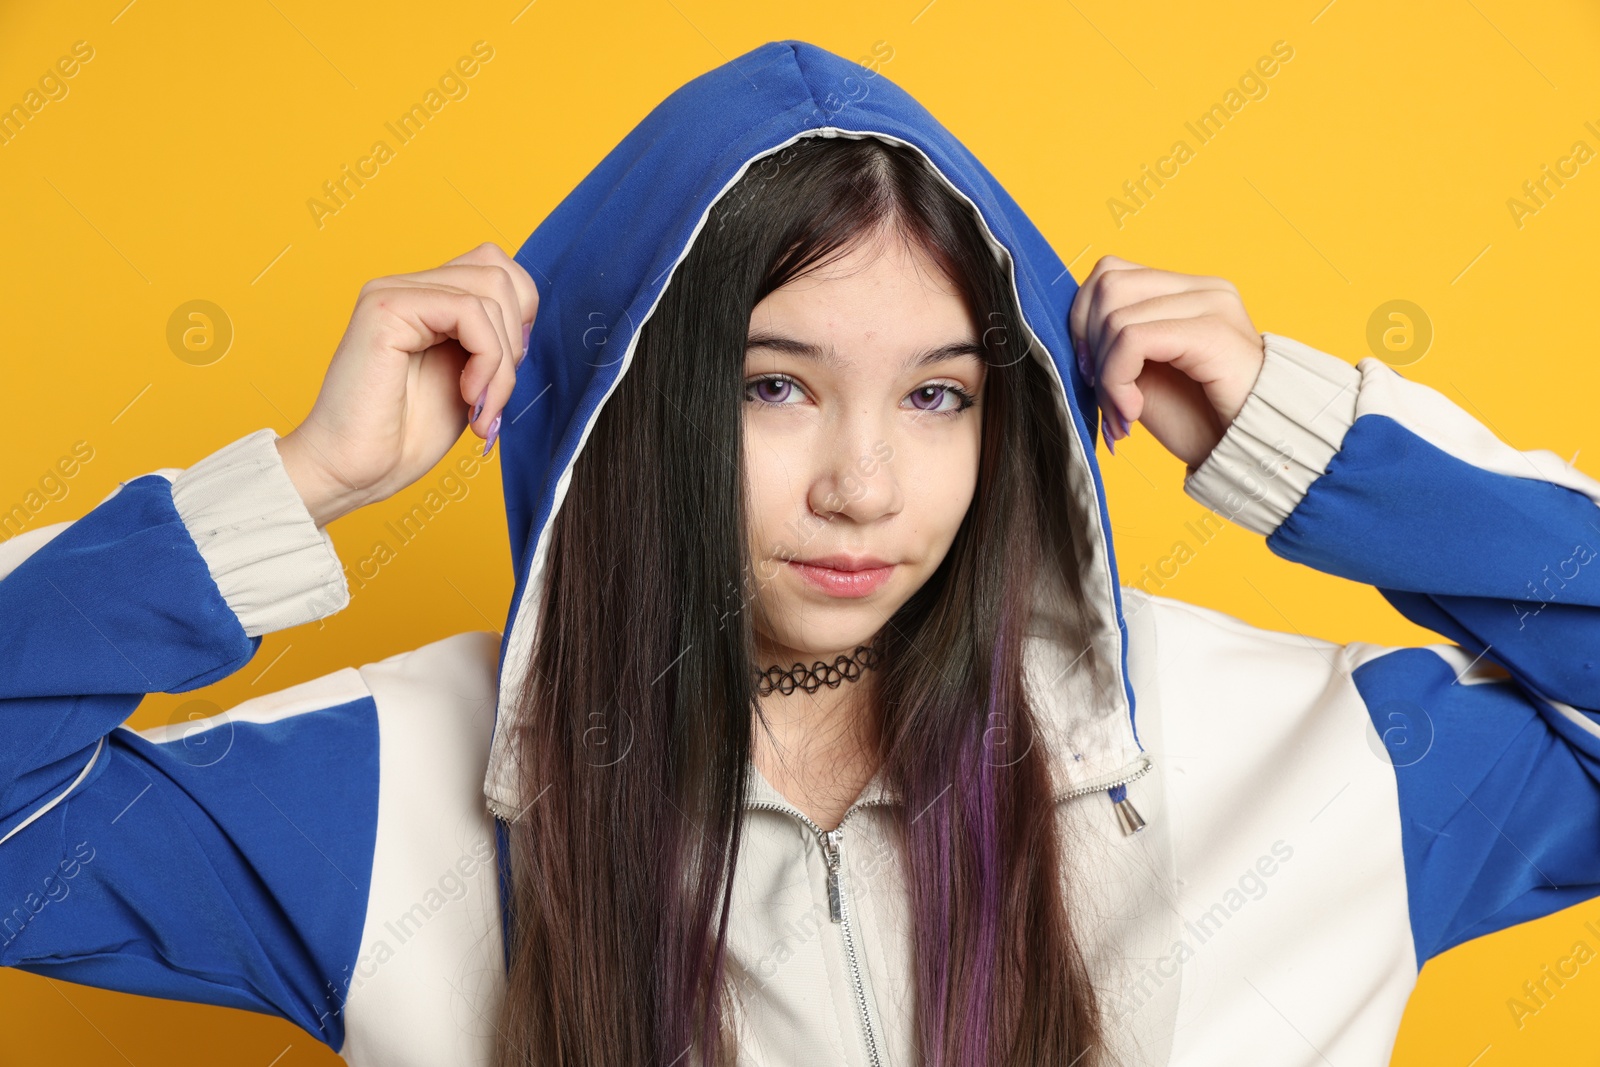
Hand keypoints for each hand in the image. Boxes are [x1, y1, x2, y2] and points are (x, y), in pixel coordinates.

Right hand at [276, 242, 538, 525]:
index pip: (495, 266)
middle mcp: (408, 287)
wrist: (353, 471)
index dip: (521, 315)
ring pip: (490, 290)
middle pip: (499, 271)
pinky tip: (468, 396)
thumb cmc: (405, 437)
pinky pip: (469, 311)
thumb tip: (528, 320)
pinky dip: (487, 359)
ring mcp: (394, 292)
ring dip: (502, 361)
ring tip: (481, 406)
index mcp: (427, 300)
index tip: (506, 372)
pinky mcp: (386, 307)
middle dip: (516, 339)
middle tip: (494, 396)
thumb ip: (492, 343)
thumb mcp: (470, 381)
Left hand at [1067, 254, 1264, 468]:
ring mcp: (1211, 303)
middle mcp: (1202, 287)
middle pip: (1106, 284)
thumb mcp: (1144, 377)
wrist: (1250, 454)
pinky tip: (1132, 412)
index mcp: (1185, 291)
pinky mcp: (1212, 330)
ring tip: (1123, 412)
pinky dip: (1116, 380)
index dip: (1083, 323)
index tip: (1091, 374)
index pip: (1108, 273)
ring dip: (1104, 375)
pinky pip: (1133, 338)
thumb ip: (1115, 345)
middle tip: (1106, 397)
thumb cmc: (1201, 421)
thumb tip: (1070, 337)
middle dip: (1089, 347)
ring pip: (1114, 315)